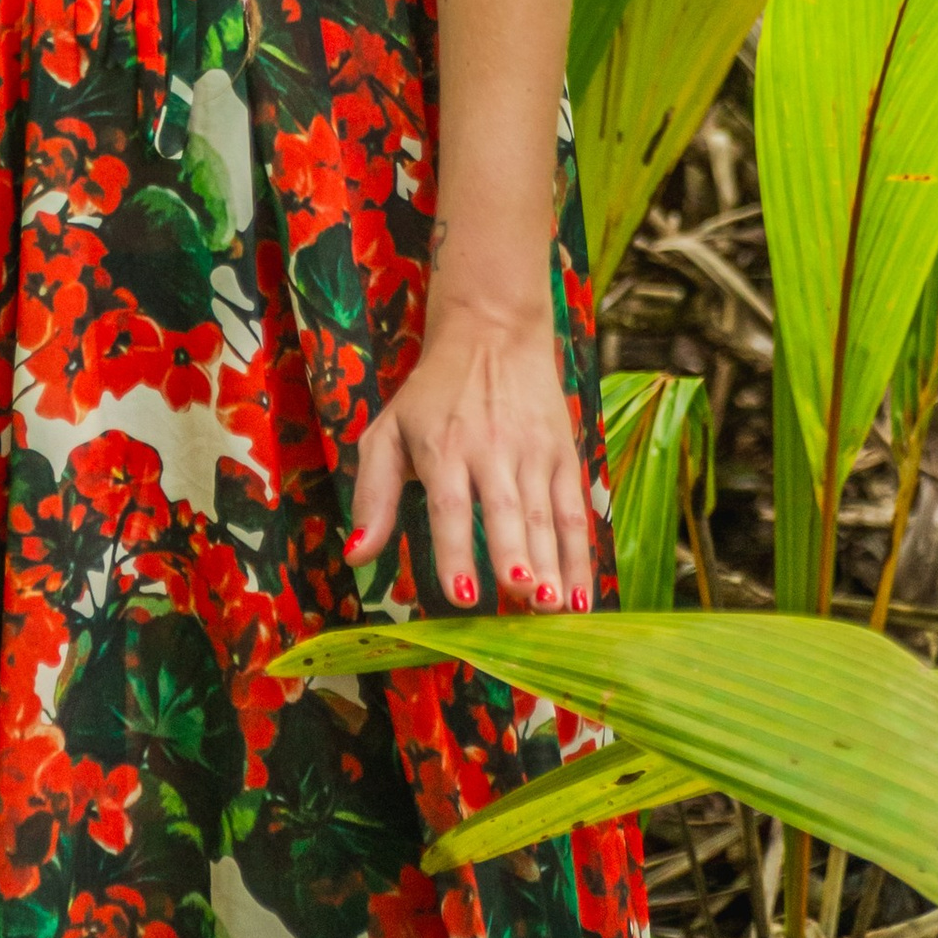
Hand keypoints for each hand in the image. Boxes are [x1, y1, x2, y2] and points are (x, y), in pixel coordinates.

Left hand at [344, 298, 593, 613]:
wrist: (492, 330)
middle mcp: (491, 448)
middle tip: (520, 596)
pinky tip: (581, 596)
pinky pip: (574, 511)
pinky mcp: (563, 454)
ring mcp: (532, 451)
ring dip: (551, 563)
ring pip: (544, 514)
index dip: (456, 549)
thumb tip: (356, 556)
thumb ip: (373, 495)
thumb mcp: (389, 431)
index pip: (449, 504)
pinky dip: (580, 556)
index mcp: (442, 446)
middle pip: (504, 509)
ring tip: (552, 606)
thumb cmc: (432, 394)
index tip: (462, 595)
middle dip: (514, 556)